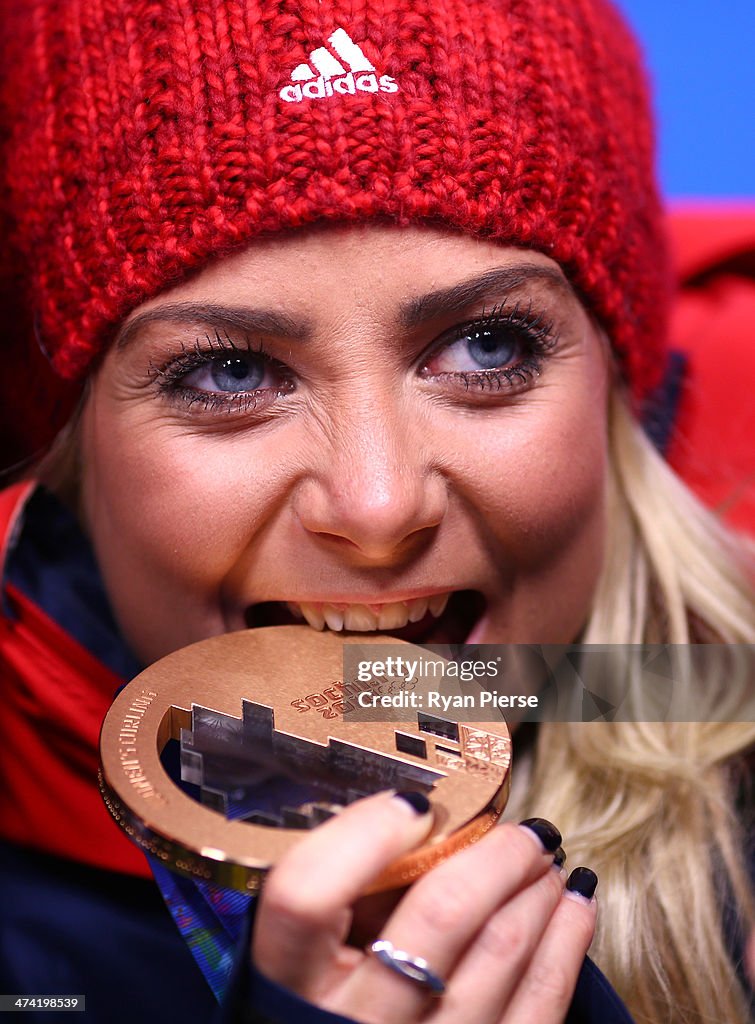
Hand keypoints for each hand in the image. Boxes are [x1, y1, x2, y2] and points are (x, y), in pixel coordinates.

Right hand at [252, 791, 596, 1023]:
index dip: (362, 836)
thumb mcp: (307, 964)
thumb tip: (421, 827)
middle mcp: (352, 1023)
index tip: (413, 805)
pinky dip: (565, 946)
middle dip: (496, 858)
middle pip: (437, 916)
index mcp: (292, 982)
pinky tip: (574, 908)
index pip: (306, 894)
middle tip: (523, 832)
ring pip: (501, 954)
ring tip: (548, 862)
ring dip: (537, 893)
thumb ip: (342, 906)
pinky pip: (539, 1008)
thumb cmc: (334, 1009)